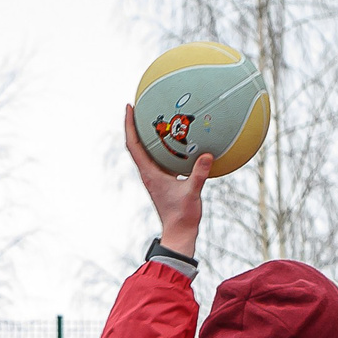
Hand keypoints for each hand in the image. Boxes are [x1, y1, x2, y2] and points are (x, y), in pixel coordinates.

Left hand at [125, 105, 209, 255]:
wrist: (179, 232)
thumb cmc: (182, 215)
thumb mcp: (192, 192)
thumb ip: (199, 174)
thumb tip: (208, 155)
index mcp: (150, 174)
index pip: (134, 145)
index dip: (129, 126)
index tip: (129, 108)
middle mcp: (149, 173)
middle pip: (137, 144)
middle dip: (135, 125)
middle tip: (140, 105)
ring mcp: (156, 177)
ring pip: (147, 151)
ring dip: (148, 135)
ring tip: (155, 117)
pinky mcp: (164, 180)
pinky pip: (161, 158)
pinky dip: (164, 146)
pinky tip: (176, 139)